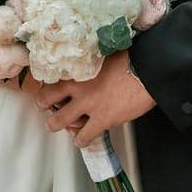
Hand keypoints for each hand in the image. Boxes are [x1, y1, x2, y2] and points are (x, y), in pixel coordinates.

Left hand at [34, 52, 155, 148]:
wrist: (149, 69)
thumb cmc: (131, 56)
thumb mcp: (103, 51)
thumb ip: (89, 58)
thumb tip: (87, 57)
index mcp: (77, 67)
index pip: (50, 76)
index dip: (46, 82)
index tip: (47, 85)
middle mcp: (77, 86)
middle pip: (45, 99)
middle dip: (43, 104)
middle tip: (45, 107)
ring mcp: (88, 104)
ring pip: (58, 121)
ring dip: (55, 124)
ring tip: (55, 125)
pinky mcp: (102, 119)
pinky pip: (84, 137)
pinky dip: (80, 140)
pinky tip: (81, 138)